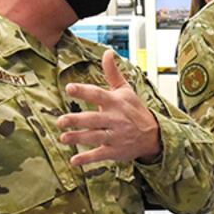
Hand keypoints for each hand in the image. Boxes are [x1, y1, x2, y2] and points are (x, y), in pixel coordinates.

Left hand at [56, 52, 161, 166]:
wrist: (153, 135)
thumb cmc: (135, 111)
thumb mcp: (126, 90)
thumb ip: (113, 73)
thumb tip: (107, 52)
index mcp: (115, 103)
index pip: (98, 95)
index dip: (84, 91)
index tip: (69, 88)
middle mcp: (115, 119)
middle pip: (93, 119)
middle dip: (77, 120)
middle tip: (60, 120)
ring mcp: (115, 136)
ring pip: (94, 137)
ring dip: (78, 138)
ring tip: (63, 138)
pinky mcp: (115, 151)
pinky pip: (100, 155)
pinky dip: (87, 159)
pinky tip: (74, 161)